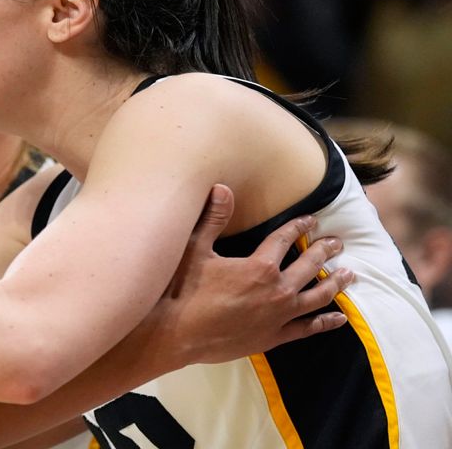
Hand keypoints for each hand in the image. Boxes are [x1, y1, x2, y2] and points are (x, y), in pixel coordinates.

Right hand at [140, 184, 353, 368]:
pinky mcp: (274, 337)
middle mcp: (277, 290)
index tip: (311, 220)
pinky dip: (326, 322)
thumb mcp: (195, 249)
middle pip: (310, 266)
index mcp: (260, 266)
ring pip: (317, 297)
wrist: (176, 334)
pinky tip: (339, 318)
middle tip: (338, 242)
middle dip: (325, 251)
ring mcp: (279, 316)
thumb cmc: (182, 290)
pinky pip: (308, 328)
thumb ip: (213, 219)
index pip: (285, 240)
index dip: (299, 227)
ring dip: (334, 284)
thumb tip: (223, 187)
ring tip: (348, 274)